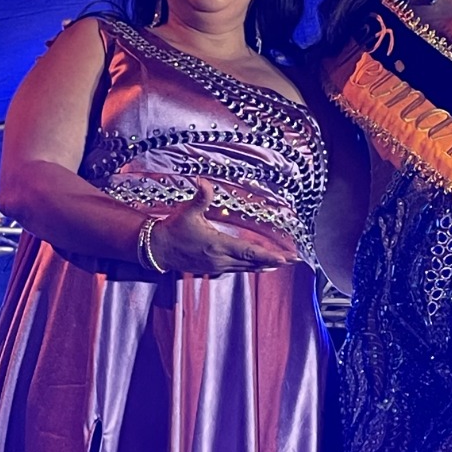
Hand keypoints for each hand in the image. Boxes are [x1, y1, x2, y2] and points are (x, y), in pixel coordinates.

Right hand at [151, 179, 298, 276]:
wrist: (158, 249)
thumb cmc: (174, 229)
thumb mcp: (187, 211)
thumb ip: (200, 197)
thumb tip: (204, 181)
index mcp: (218, 245)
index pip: (249, 252)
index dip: (269, 256)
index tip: (285, 258)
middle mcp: (220, 259)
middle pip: (253, 263)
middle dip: (274, 262)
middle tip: (293, 260)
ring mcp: (217, 267)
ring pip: (246, 268)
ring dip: (264, 266)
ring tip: (281, 263)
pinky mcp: (213, 270)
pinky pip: (238, 270)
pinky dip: (251, 268)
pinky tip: (258, 266)